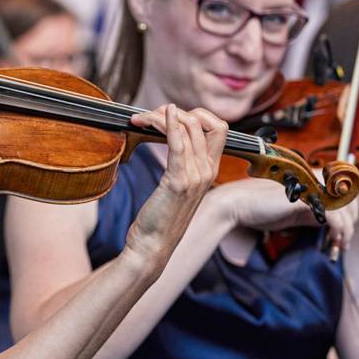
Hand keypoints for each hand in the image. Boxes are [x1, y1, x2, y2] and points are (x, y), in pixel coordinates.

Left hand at [123, 105, 227, 272]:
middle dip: (177, 111)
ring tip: (140, 119)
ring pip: (187, 128)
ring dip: (160, 116)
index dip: (196, 114)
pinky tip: (157, 116)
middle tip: (149, 116)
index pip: (219, 127)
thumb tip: (172, 139)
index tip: (169, 115)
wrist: (153, 247)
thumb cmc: (159, 217)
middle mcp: (207, 170)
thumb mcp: (176, 186)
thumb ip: (180, 164)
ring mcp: (196, 176)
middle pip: (204, 122)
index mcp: (209, 170)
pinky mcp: (178, 182)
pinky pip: (178, 144)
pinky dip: (168, 125)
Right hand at [210, 172, 358, 250]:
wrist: (236, 206)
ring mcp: (309, 187)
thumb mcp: (291, 213)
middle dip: (351, 222)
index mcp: (308, 180)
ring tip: (337, 246)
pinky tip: (332, 241)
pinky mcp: (305, 198)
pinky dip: (337, 231)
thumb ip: (310, 214)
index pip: (343, 177)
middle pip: (348, 196)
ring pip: (344, 207)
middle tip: (341, 243)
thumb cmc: (258, 210)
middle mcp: (312, 180)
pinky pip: (333, 215)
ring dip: (345, 231)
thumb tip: (328, 223)